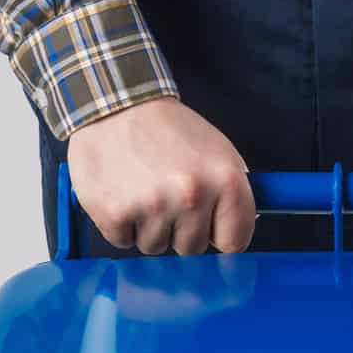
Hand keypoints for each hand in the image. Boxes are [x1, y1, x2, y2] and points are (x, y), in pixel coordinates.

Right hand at [66, 98, 255, 253]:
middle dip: (179, 229)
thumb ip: (233, 194)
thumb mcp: (218, 151)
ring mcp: (153, 208)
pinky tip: (121, 192)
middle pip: (192, 248)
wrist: (117, 104)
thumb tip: (237, 234)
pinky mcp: (115, 214)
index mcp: (226, 182)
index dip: (219, 235)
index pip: (234, 243)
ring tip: (142, 189)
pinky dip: (120, 224)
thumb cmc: (169, 129)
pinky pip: (123, 242)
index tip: (209, 228)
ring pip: (156, 248)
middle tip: (166, 194)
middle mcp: (192, 197)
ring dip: (147, 227)